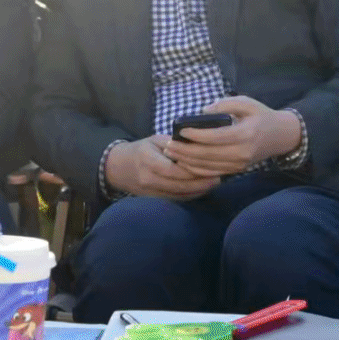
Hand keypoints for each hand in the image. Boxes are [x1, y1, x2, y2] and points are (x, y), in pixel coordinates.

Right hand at [105, 137, 219, 200]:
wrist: (119, 168)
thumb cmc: (141, 150)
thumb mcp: (155, 140)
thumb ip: (175, 143)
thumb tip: (199, 144)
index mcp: (148, 160)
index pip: (174, 169)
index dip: (193, 170)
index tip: (211, 165)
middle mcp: (148, 178)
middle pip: (179, 184)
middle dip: (201, 182)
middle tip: (219, 177)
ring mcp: (150, 192)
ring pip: (179, 194)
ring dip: (199, 190)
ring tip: (215, 182)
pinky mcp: (153, 199)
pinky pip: (176, 199)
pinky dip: (191, 195)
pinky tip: (203, 189)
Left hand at [164, 96, 304, 177]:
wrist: (281, 136)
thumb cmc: (262, 116)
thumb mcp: (247, 102)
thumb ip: (225, 104)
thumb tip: (202, 111)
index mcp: (245, 134)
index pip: (214, 137)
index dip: (195, 135)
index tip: (180, 131)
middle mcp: (241, 152)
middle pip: (206, 155)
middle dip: (184, 151)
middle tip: (167, 145)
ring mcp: (239, 164)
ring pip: (207, 166)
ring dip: (186, 161)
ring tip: (171, 154)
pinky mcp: (237, 170)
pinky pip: (212, 173)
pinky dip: (196, 169)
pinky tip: (184, 163)